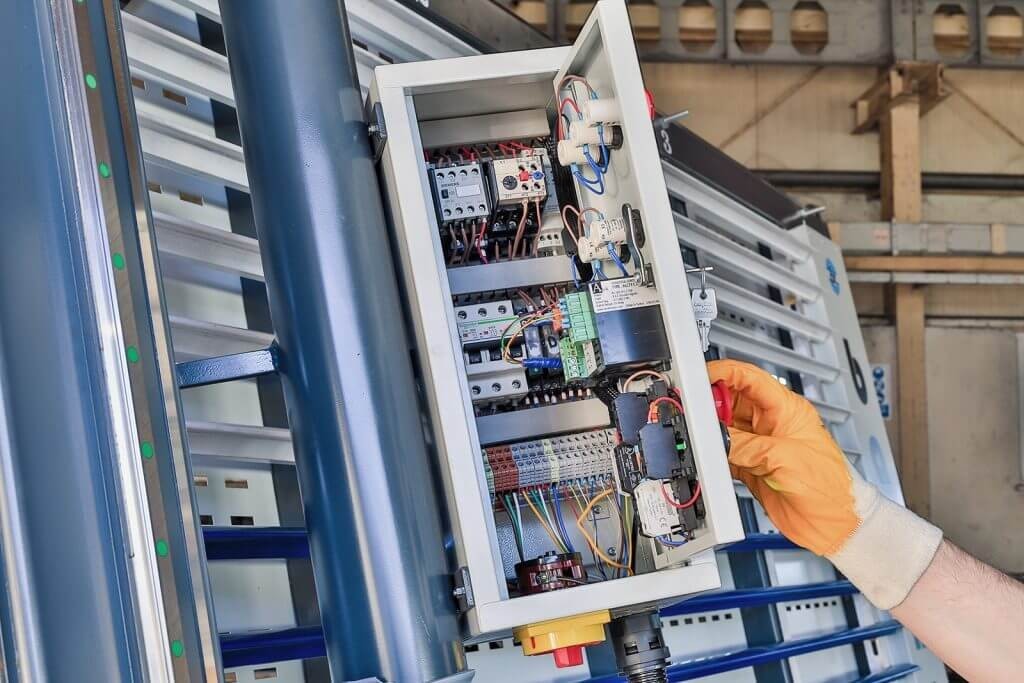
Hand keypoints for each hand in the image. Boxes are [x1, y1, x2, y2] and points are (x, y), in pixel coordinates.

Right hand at [708, 359, 941, 608]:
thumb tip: (714, 436)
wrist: (836, 525)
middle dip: (709, 402)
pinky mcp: (751, 467)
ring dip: (709, 430)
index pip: (749, 378)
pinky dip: (712, 454)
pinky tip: (705, 456)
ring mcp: (759, 445)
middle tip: (690, 410)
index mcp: (786, 409)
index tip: (700, 376)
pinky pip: (723, 453)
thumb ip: (745, 446)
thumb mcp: (784, 459)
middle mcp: (770, 424)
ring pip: (724, 427)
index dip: (723, 372)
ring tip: (696, 435)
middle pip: (731, 401)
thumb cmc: (830, 488)